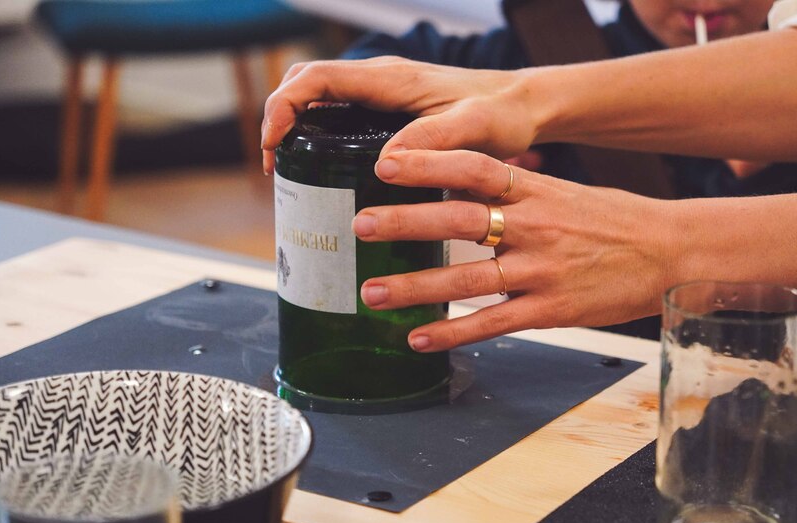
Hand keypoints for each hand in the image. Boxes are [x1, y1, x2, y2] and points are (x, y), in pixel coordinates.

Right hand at [261, 56, 539, 173]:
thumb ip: (432, 142)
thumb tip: (385, 164)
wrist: (523, 106)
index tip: (273, 146)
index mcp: (389, 79)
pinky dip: (315, 129)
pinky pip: (337, 108)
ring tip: (287, 169)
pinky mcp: (388, 106)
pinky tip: (321, 165)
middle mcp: (379, 79)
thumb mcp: (472, 129)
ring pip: (318, 95)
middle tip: (273, 165)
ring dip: (293, 123)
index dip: (282, 108)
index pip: (315, 80)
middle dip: (277, 117)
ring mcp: (381, 91)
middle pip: (305, 83)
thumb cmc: (501, 114)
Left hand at [351, 149, 685, 351]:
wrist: (670, 253)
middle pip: (459, 219)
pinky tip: (419, 338)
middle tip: (361, 226)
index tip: (386, 163)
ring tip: (373, 292)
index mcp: (536, 190)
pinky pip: (493, 323)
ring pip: (467, 278)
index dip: (428, 163)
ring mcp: (542, 270)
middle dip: (405, 223)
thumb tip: (463, 183)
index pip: (474, 167)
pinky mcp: (552, 309)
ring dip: (415, 286)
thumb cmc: (615, 220)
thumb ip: (516, 189)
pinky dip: (453, 333)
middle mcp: (534, 226)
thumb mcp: (564, 191)